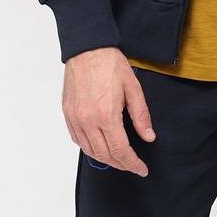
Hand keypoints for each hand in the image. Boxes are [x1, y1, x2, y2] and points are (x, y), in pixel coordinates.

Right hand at [62, 46, 156, 176]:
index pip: (120, 150)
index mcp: (106, 114)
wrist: (87, 48)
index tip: (141, 169)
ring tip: (119, 159)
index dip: (132, 163)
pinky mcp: (68, 114)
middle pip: (104, 155)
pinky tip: (99, 146)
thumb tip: (148, 136)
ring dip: (105, 159)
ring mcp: (75, 118)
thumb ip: (141, 115)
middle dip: (121, 164)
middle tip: (133, 165)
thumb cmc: (110, 63)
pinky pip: (78, 140)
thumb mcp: (133, 87)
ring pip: (90, 150)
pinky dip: (90, 148)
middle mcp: (88, 120)